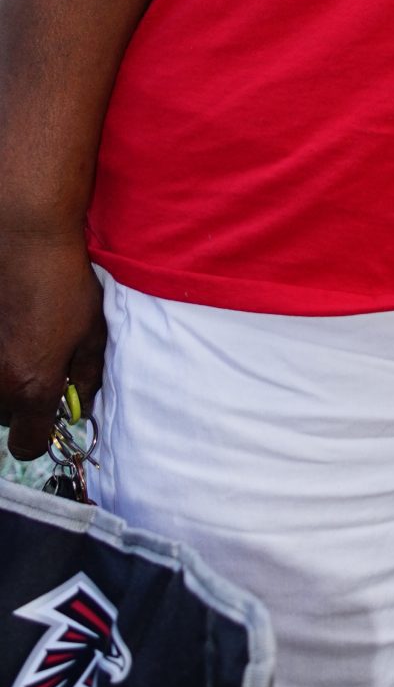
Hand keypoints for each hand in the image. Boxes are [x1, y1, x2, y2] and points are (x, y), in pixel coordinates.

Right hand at [0, 227, 105, 463]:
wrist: (25, 241)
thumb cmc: (64, 284)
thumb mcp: (91, 333)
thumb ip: (87, 379)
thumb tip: (81, 408)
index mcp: (33, 387)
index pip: (28, 445)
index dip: (42, 435)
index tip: (51, 413)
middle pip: (7, 418)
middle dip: (24, 402)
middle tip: (40, 365)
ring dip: (6, 380)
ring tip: (24, 341)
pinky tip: (8, 331)